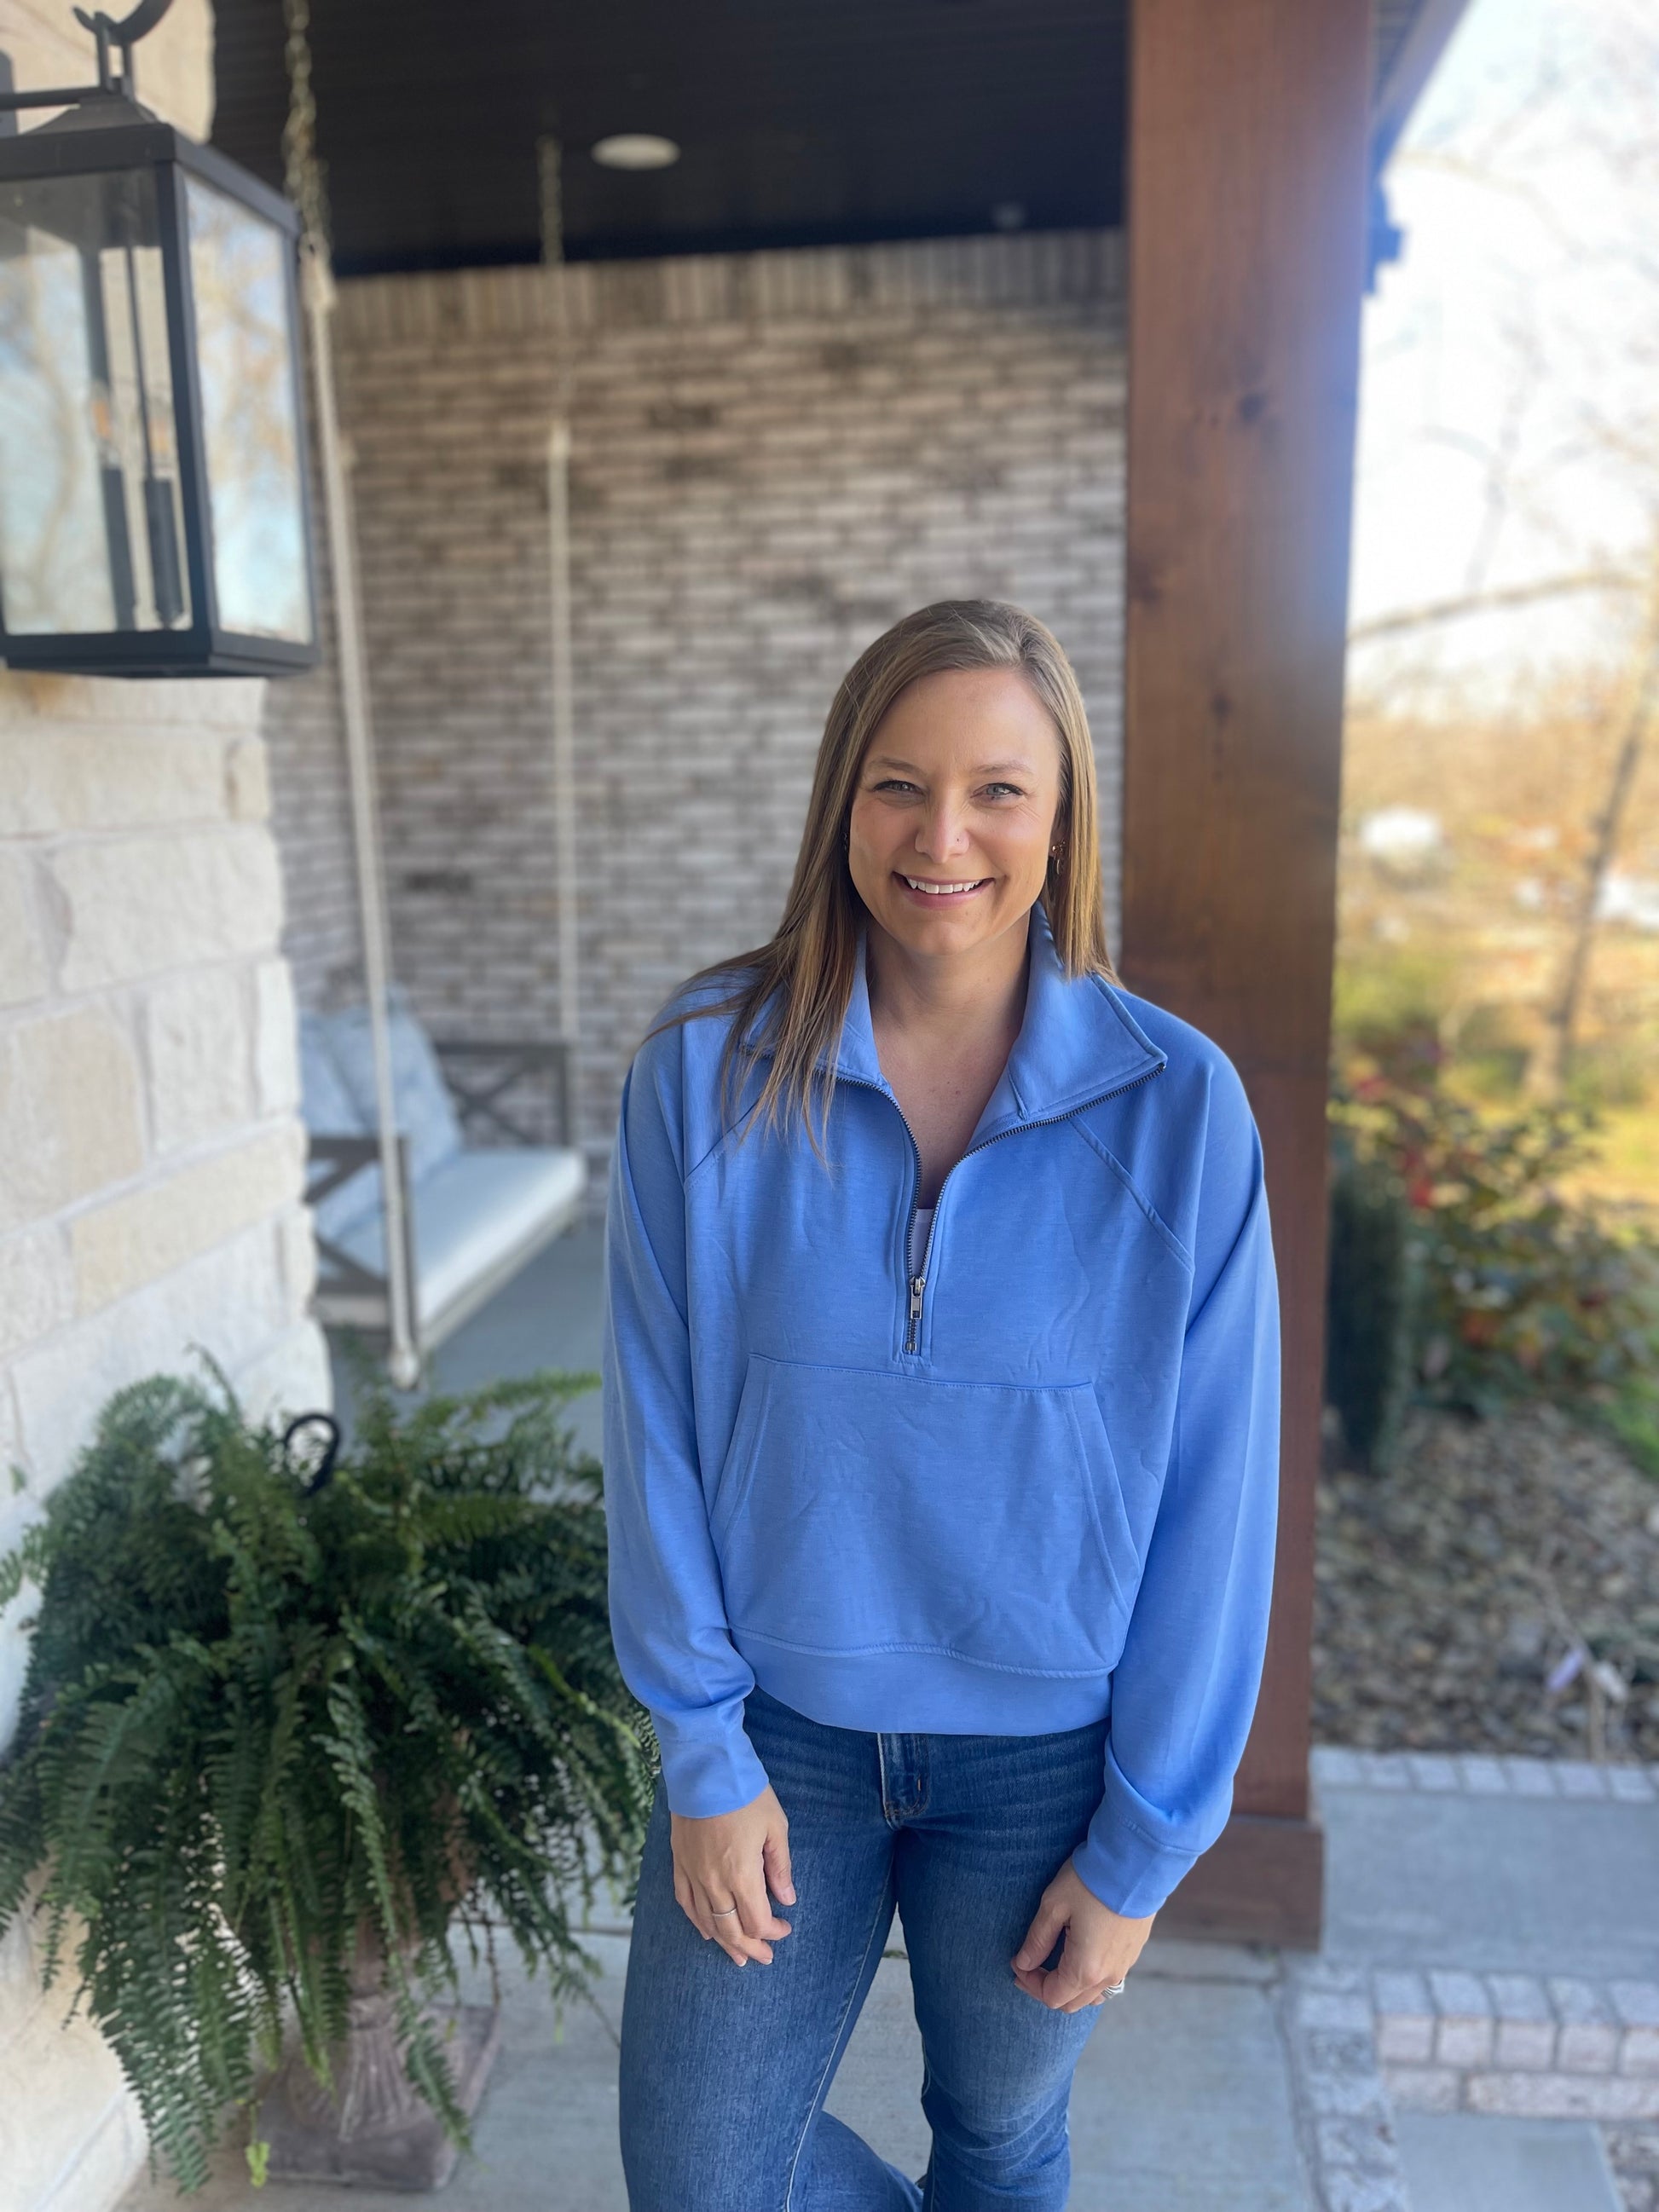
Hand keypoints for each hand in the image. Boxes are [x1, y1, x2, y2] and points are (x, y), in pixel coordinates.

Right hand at [670, 1783, 795, 1966]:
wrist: (705, 1767)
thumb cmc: (745, 1793)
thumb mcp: (775, 1826)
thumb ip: (780, 1866)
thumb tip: (787, 1899)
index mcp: (741, 1874)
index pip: (757, 1920)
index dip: (772, 1931)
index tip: (785, 1928)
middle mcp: (714, 1881)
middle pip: (732, 1929)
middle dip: (751, 1947)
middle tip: (765, 1958)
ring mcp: (693, 1873)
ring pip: (708, 1922)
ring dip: (725, 1942)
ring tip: (739, 1957)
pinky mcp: (680, 1862)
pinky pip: (686, 1902)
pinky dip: (697, 1922)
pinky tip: (707, 1932)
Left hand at [1011, 1858, 1154, 2011]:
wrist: (1136, 1862)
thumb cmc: (1090, 1881)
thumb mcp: (1054, 1906)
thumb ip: (1037, 1940)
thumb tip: (1024, 1963)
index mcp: (1085, 1969)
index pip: (1052, 1996)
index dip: (1030, 1983)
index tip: (1017, 1963)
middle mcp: (1108, 1976)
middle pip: (1072, 2002)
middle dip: (1046, 1988)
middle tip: (1028, 1966)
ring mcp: (1124, 1965)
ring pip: (1092, 1995)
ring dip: (1070, 1986)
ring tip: (1054, 1963)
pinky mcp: (1134, 1951)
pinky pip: (1109, 1980)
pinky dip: (1089, 1977)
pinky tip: (1080, 1954)